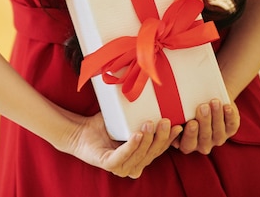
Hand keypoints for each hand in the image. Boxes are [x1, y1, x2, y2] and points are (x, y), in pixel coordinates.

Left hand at [59, 112, 182, 178]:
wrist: (79, 131)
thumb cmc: (104, 126)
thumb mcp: (127, 119)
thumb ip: (141, 114)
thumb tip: (159, 93)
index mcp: (140, 158)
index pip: (159, 149)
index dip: (170, 139)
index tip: (180, 125)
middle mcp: (133, 166)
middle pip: (152, 153)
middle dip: (161, 137)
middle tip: (165, 121)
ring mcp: (120, 167)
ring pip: (139, 155)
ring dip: (147, 140)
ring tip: (149, 124)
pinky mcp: (108, 164)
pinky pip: (122, 156)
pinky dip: (131, 146)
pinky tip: (137, 135)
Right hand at [172, 99, 239, 153]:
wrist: (203, 101)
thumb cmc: (184, 109)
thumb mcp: (176, 116)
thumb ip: (172, 119)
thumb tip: (162, 113)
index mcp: (187, 144)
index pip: (188, 144)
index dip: (190, 134)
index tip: (192, 122)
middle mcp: (203, 145)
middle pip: (205, 137)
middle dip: (204, 121)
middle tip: (202, 107)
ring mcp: (217, 139)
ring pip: (218, 132)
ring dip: (216, 116)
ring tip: (214, 102)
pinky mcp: (230, 130)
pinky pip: (231, 126)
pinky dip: (230, 116)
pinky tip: (226, 107)